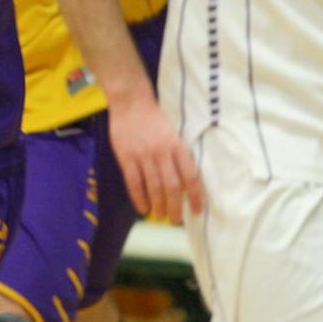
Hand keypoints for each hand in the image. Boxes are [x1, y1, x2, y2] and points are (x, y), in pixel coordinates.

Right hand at [106, 93, 201, 223]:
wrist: (131, 102)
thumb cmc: (155, 119)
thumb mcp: (174, 135)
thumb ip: (178, 156)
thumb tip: (184, 183)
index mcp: (178, 147)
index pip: (190, 177)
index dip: (194, 196)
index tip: (196, 211)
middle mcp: (162, 153)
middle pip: (171, 186)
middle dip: (174, 207)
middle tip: (175, 220)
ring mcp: (143, 155)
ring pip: (153, 186)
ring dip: (158, 205)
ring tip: (160, 216)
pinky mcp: (126, 156)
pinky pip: (133, 181)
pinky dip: (139, 197)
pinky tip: (142, 208)